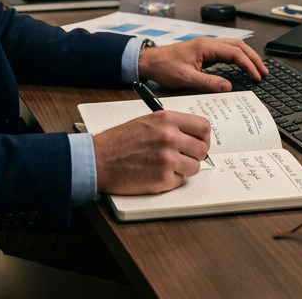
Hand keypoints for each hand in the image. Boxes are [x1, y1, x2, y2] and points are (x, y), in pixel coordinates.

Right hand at [93, 110, 210, 194]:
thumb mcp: (147, 122)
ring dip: (183, 169)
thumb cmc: (119, 141)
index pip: (203, 126)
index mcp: (167, 119)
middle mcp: (170, 137)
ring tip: (165, 165)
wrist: (98, 159)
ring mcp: (167, 158)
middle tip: (182, 157)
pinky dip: (170, 180)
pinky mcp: (162, 179)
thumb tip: (193, 136)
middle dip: (194, 155)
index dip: (203, 137)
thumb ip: (171, 126)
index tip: (199, 142)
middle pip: (202, 149)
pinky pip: (180, 181)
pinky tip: (155, 174)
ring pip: (194, 167)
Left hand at [138, 37, 267, 91]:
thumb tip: (229, 86)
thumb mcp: (186, 78)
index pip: (235, 53)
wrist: (149, 61)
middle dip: (253, 58)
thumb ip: (208, 83)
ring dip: (246, 56)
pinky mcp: (203, 52)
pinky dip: (237, 57)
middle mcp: (208, 43)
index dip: (248, 65)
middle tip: (264, 72)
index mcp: (206, 47)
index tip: (257, 77)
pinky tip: (241, 66)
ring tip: (257, 68)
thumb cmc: (164, 67)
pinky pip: (226, 51)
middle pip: (238, 46)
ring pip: (233, 46)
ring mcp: (206, 47)